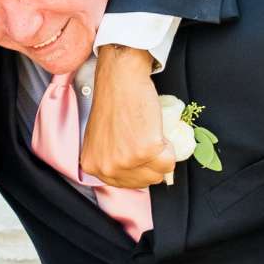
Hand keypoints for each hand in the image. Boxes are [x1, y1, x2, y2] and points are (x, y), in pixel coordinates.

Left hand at [80, 44, 174, 186]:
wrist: (120, 80)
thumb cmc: (112, 103)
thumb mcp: (102, 139)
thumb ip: (113, 159)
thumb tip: (137, 173)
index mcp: (93, 166)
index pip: (126, 183)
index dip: (138, 167)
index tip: (138, 150)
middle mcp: (108, 168)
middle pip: (145, 181)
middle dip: (152, 163)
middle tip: (145, 138)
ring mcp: (126, 161)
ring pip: (160, 172)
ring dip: (162, 154)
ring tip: (149, 132)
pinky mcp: (146, 151)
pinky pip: (169, 160)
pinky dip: (170, 146)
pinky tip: (155, 128)